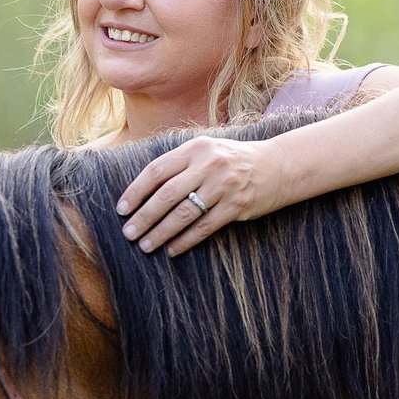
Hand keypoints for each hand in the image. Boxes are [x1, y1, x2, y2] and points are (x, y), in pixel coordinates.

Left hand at [115, 135, 278, 255]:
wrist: (277, 166)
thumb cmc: (232, 160)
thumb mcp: (206, 151)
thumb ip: (179, 164)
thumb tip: (142, 190)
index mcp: (195, 148)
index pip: (156, 171)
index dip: (136, 191)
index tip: (122, 209)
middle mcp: (209, 165)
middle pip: (167, 195)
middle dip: (144, 217)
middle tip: (128, 233)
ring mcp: (224, 186)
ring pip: (184, 214)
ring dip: (161, 232)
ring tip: (145, 245)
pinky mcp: (236, 206)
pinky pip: (204, 227)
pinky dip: (185, 240)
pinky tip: (171, 250)